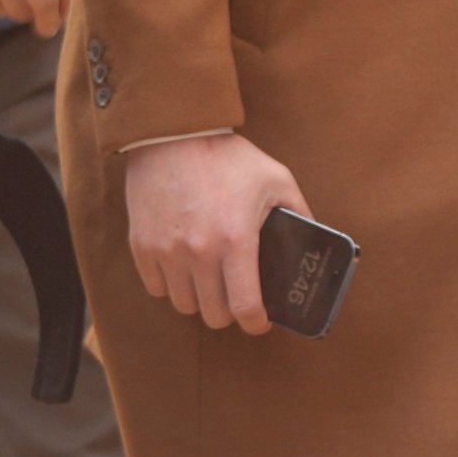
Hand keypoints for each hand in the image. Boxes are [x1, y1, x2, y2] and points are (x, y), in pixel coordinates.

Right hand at [122, 131, 308, 332]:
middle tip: (235, 294)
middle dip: (229, 311)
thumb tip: (314, 240)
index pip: (245, 308)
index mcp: (237, 240)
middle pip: (214, 315)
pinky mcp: (143, 245)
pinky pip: (156, 288)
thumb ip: (300, 211)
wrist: (173, 133)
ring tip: (208, 280)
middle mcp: (200, 252)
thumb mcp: (275, 178)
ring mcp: (167, 251)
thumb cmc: (227, 156)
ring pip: (184, 305)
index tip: (260, 322)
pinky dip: (171, 285)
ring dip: (199, 299)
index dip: (256, 324)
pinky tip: (182, 267)